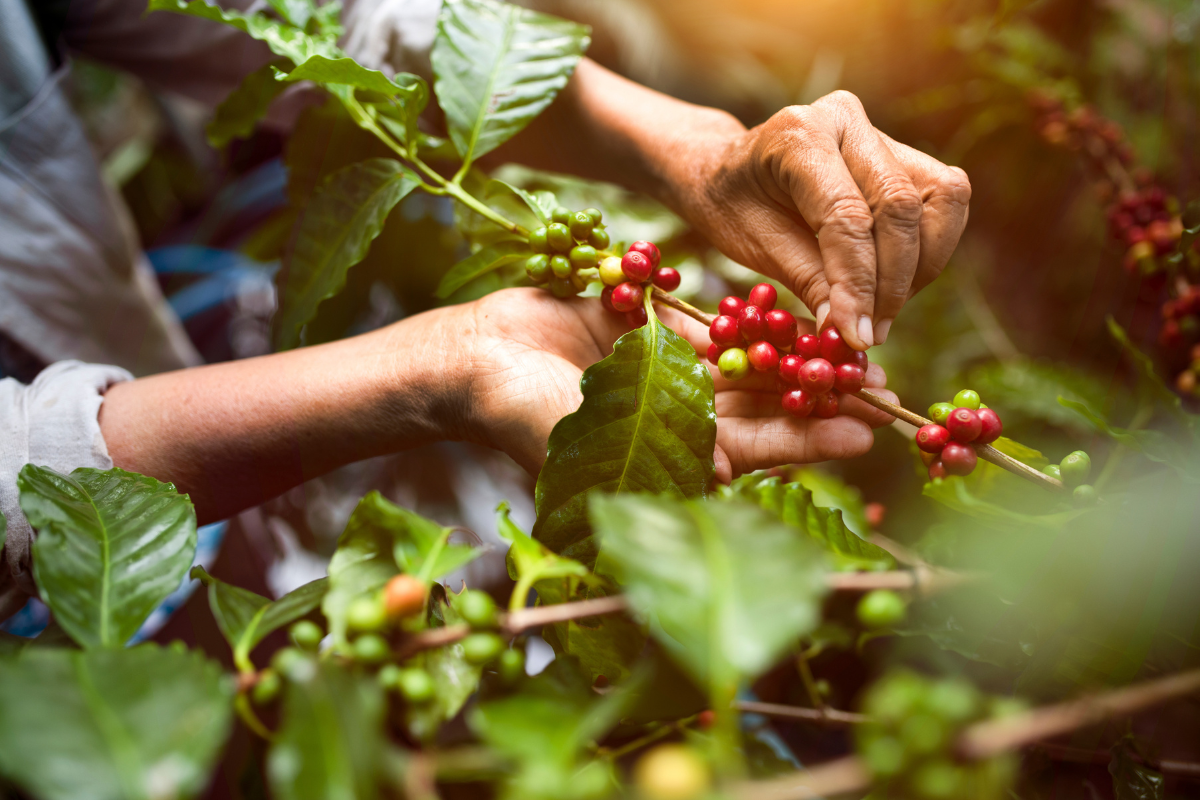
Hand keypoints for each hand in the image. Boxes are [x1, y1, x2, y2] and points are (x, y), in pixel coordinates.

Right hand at [455, 289, 896, 482]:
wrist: (471, 358)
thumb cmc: (514, 411)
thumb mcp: (582, 439)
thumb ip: (651, 451)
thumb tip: (726, 474)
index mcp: (667, 457)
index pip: (752, 452)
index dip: (807, 442)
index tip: (864, 431)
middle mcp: (676, 420)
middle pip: (762, 409)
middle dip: (818, 400)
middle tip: (883, 388)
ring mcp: (665, 375)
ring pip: (745, 365)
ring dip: (796, 357)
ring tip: (853, 345)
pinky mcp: (650, 333)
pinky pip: (711, 326)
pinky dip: (750, 320)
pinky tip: (796, 310)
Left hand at [676, 90, 970, 349]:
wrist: (726, 171)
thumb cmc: (733, 207)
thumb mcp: (753, 246)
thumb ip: (807, 281)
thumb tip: (853, 333)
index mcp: (798, 135)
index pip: (846, 216)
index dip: (858, 283)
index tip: (856, 336)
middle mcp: (846, 121)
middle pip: (900, 205)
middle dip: (893, 282)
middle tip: (870, 333)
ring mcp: (880, 132)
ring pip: (941, 200)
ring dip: (920, 268)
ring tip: (880, 312)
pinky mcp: (905, 153)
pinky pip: (942, 203)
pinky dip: (927, 252)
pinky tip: (890, 285)